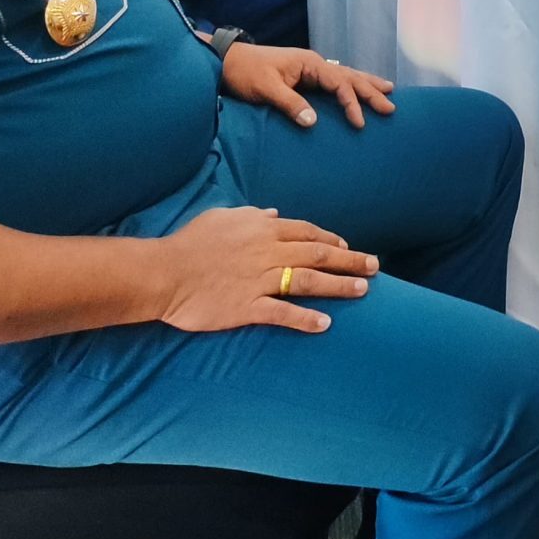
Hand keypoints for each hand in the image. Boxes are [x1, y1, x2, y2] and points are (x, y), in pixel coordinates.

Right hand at [155, 204, 376, 334]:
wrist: (164, 272)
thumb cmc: (190, 242)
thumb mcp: (223, 217)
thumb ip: (253, 215)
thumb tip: (275, 214)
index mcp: (262, 229)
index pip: (307, 232)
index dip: (330, 239)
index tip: (347, 246)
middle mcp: (268, 252)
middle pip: (318, 254)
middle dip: (350, 259)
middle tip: (374, 266)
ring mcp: (260, 280)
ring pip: (309, 281)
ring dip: (340, 285)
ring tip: (363, 290)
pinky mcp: (248, 306)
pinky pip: (283, 313)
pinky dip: (306, 318)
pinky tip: (326, 324)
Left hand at [220, 43, 395, 127]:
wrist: (226, 60)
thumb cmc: (245, 73)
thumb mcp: (266, 89)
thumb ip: (290, 103)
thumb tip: (313, 122)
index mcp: (309, 64)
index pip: (339, 82)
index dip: (351, 102)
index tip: (360, 122)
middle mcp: (314, 63)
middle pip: (349, 77)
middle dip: (371, 91)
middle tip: (391, 106)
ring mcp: (310, 68)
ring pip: (345, 75)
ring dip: (366, 84)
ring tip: (389, 89)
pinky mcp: (304, 76)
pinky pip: (335, 80)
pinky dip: (350, 84)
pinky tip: (359, 87)